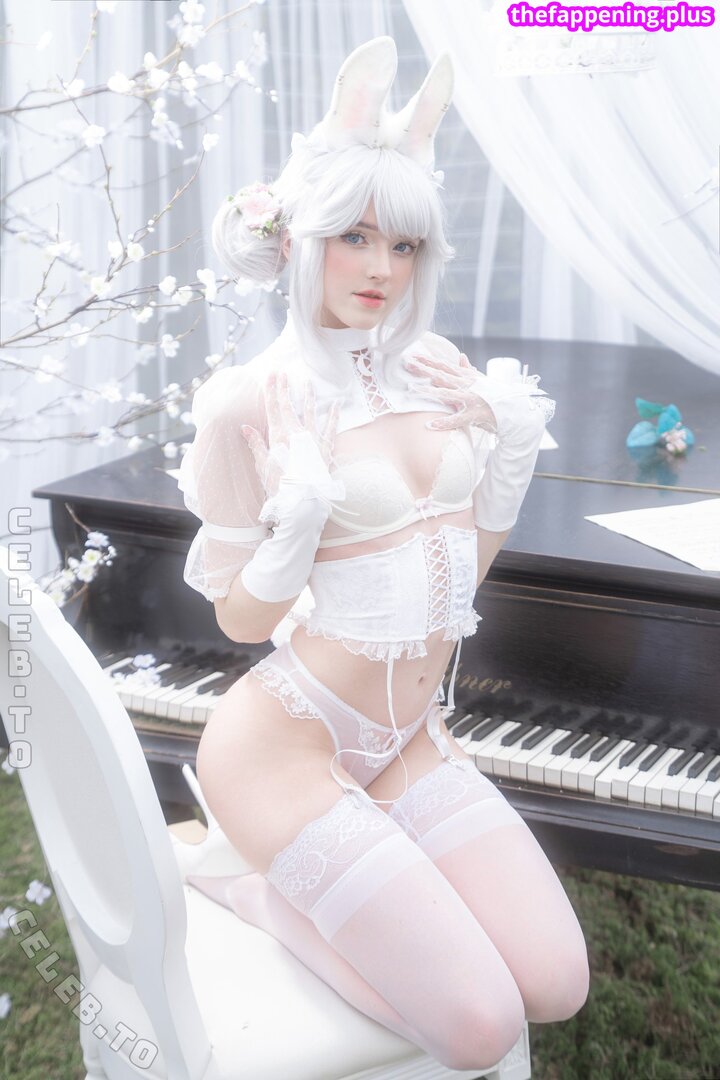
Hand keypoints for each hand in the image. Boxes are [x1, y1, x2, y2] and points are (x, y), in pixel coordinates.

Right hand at [241, 371, 339, 495]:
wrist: (303, 500)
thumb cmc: (280, 486)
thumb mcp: (263, 466)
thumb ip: (256, 444)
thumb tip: (245, 428)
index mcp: (279, 436)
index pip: (273, 408)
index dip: (272, 391)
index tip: (271, 375)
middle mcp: (296, 433)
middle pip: (289, 406)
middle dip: (286, 388)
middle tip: (284, 372)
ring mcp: (313, 438)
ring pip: (310, 411)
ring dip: (308, 395)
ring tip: (307, 381)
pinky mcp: (326, 447)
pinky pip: (331, 427)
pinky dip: (334, 415)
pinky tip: (336, 404)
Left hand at [403, 352, 498, 432]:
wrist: (513, 410)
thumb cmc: (495, 395)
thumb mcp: (482, 380)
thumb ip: (468, 370)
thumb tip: (460, 355)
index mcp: (468, 377)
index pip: (445, 366)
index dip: (429, 360)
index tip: (413, 355)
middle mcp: (468, 385)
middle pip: (442, 375)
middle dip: (424, 369)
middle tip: (407, 364)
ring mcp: (471, 399)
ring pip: (447, 394)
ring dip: (429, 392)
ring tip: (412, 390)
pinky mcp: (474, 415)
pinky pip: (456, 420)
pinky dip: (444, 423)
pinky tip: (430, 425)